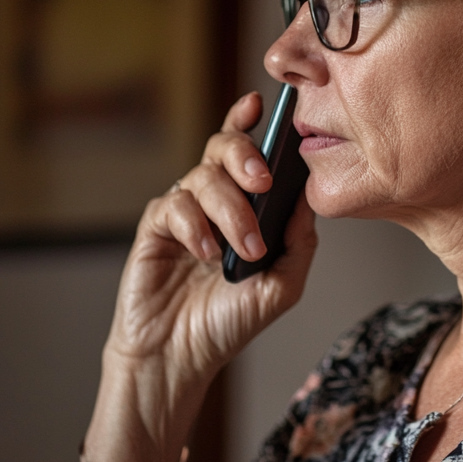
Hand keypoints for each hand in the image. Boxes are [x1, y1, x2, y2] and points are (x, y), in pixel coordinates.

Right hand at [103, 91, 317, 423]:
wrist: (181, 356)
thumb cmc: (230, 322)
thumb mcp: (282, 286)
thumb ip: (298, 242)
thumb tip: (306, 200)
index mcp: (248, 205)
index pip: (251, 152)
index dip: (253, 123)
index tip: (263, 105)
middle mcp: (216, 199)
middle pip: (224, 148)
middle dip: (246, 156)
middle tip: (262, 182)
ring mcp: (185, 210)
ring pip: (204, 178)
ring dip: (230, 212)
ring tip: (243, 251)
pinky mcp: (156, 226)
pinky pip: (175, 206)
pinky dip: (195, 227)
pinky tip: (205, 254)